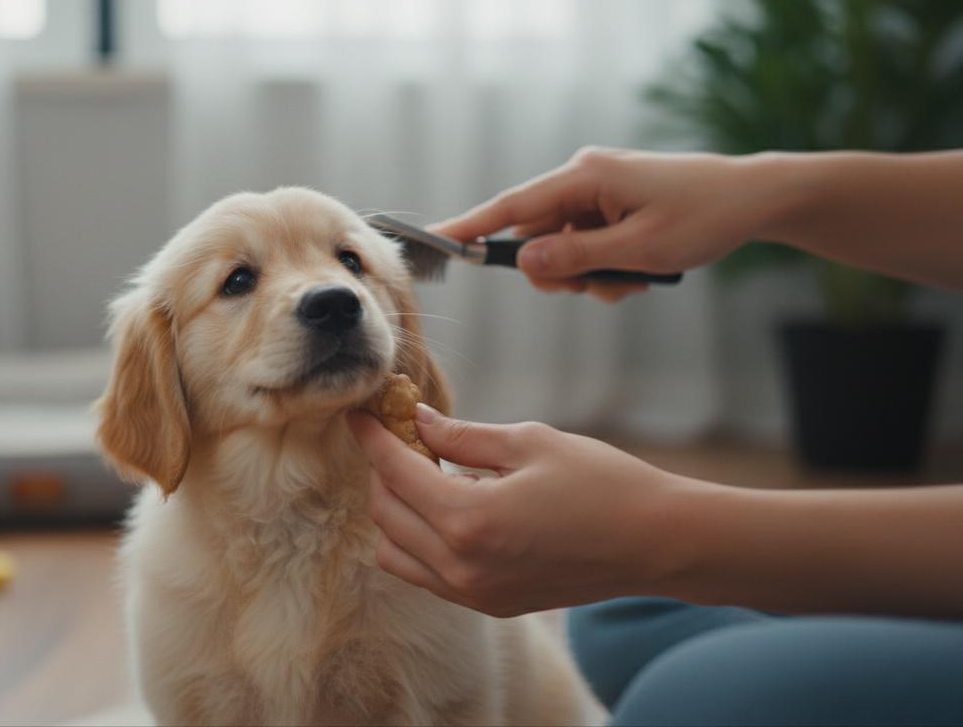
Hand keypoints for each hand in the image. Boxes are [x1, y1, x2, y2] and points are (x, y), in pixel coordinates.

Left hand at [346, 405, 697, 616]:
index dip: (373, 438)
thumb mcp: (529, 443)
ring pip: (397, 552)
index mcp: (469, 519)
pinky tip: (448, 507)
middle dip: (384, 470)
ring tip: (425, 473)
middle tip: (401, 436)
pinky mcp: (489, 603)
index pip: (396, 473)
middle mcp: (462, 565)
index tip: (361, 414)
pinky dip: (419, 539)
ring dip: (397, 510)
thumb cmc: (602, 483)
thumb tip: (417, 421)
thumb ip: (463, 436)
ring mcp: (474, 592)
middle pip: (387, 513)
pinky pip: (426, 574)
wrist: (656, 543)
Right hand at [434, 148, 796, 300]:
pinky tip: (638, 274)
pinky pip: (585, 244)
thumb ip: (576, 258)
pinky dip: (604, 268)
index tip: (433, 238)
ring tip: (632, 280)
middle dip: (560, 272)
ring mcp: (597, 191)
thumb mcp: (639, 250)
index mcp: (585, 176)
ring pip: (562, 247)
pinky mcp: (611, 205)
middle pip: (535, 235)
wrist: (754, 199)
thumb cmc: (703, 217)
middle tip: (599, 287)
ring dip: (588, 275)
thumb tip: (523, 263)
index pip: (512, 206)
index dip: (471, 226)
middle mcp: (584, 177)